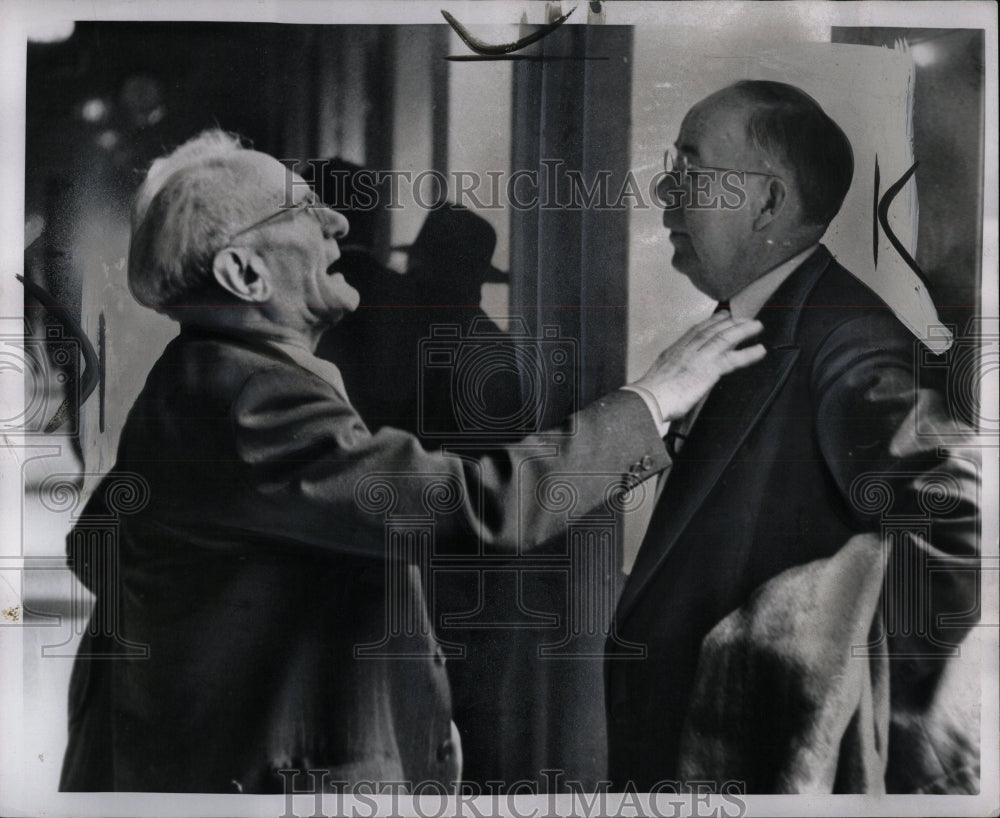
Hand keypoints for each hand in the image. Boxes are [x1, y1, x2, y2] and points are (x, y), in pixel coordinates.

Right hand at [628, 312, 765, 421]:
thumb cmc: (650, 396)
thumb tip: (672, 381)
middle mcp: (687, 350)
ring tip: (756, 326)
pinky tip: (760, 350)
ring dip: (742, 330)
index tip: (719, 316)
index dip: (709, 322)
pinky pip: (733, 359)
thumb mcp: (656, 379)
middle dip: (728, 322)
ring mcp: (699, 358)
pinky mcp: (709, 369)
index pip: (694, 332)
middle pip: (711, 330)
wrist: (649, 399)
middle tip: (741, 317)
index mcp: (673, 352)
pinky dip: (748, 353)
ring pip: (724, 338)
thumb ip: (668, 376)